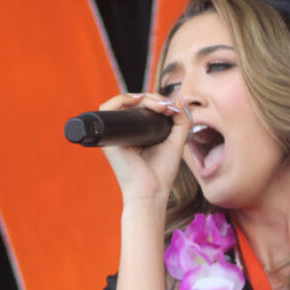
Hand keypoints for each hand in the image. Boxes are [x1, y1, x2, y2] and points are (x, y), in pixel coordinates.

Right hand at [98, 92, 190, 211]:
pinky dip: (123, 99)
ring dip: (143, 97)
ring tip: (160, 106)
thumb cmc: (161, 173)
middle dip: (153, 98)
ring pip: (123, 101)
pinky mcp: (108, 136)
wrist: (151, 192)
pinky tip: (140, 101)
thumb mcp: (176, 142)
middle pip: (133, 102)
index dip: (156, 101)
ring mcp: (114, 133)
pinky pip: (108, 108)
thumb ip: (181, 122)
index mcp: (136, 132)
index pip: (142, 107)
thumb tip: (179, 99)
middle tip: (168, 106)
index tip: (172, 108)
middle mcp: (123, 131)